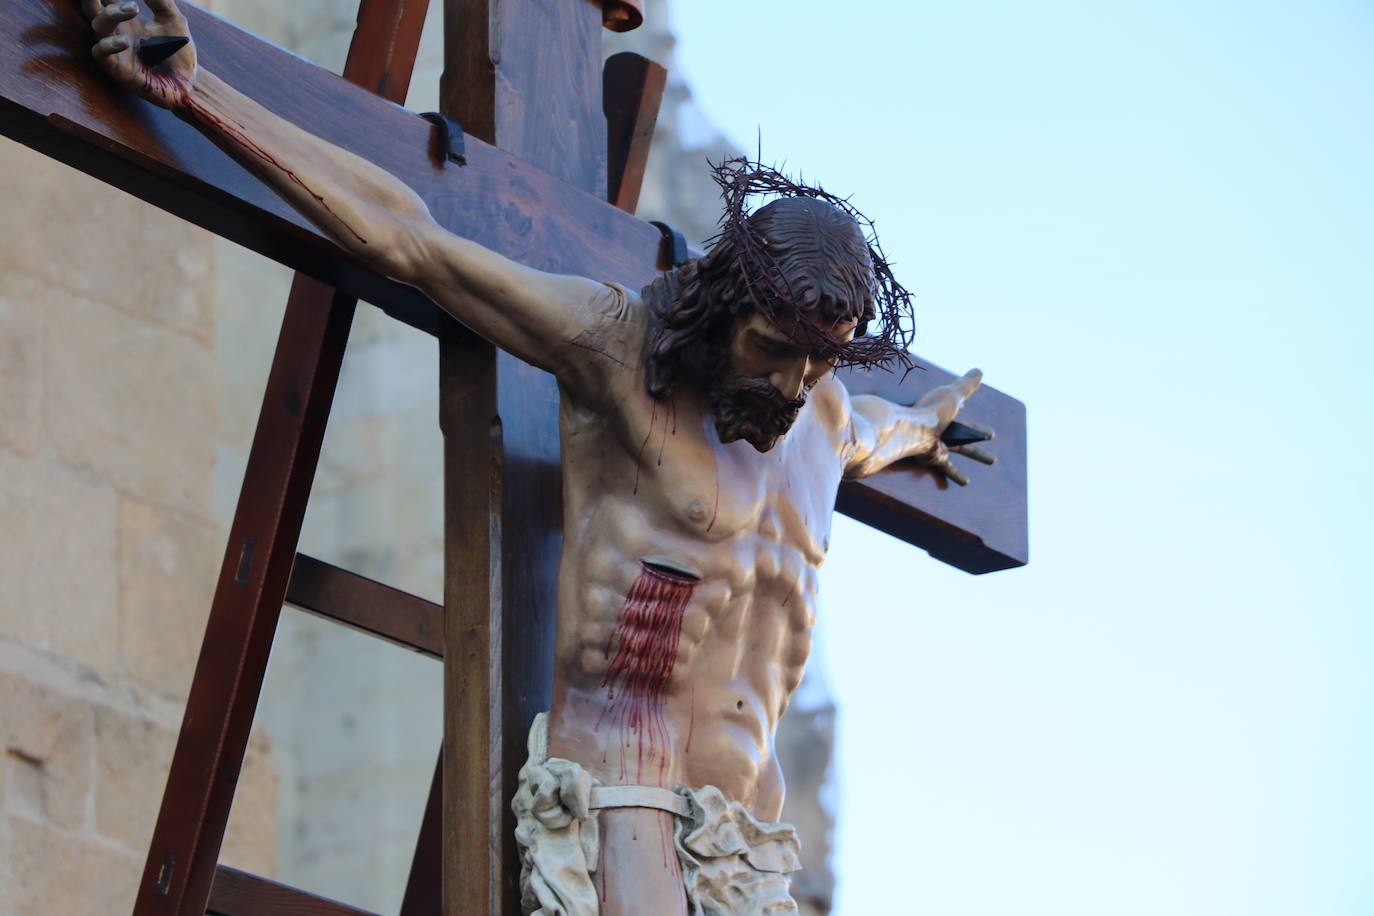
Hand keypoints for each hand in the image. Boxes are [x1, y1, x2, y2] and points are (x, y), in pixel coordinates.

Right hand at [85, 0, 196, 110]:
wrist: (188, 83)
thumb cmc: (178, 51)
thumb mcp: (173, 20)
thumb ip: (159, 0)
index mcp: (124, 15)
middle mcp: (115, 29)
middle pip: (91, 4)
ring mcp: (113, 48)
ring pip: (97, 25)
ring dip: (111, 14)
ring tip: (133, 8)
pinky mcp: (116, 69)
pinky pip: (101, 54)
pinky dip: (109, 44)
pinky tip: (125, 40)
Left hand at [912, 368, 994, 486]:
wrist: (912, 431)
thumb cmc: (932, 411)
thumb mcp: (955, 394)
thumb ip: (967, 383)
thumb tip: (979, 371)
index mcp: (943, 411)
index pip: (955, 407)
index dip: (960, 405)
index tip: (963, 404)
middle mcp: (940, 427)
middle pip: (965, 430)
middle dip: (978, 432)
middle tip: (992, 434)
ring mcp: (939, 442)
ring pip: (963, 450)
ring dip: (979, 454)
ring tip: (992, 460)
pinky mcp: (936, 457)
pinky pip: (949, 468)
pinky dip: (957, 475)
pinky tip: (965, 482)